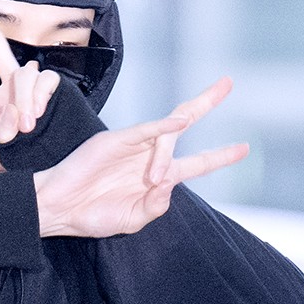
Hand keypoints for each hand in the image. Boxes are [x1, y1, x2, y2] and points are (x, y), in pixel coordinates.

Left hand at [0, 0, 59, 142]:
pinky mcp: (52, 84)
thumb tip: (14, 119)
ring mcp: (30, 82)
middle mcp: (9, 85)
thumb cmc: (36, 148)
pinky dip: (40, 97)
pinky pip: (44, 81)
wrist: (64, 152)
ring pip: (23, 76)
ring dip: (24, 101)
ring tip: (28, 125)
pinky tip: (42, 112)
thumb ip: (7, 127)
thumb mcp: (12, 142)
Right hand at [34, 77, 248, 237]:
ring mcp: (132, 146)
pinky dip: (162, 126)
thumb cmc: (92, 216)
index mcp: (158, 179)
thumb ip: (155, 207)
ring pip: (164, 137)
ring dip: (164, 158)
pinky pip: (144, 130)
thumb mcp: (132, 220)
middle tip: (228, 83)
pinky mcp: (115, 141)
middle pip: (184, 124)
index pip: (196, 163)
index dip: (220, 156)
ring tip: (150, 181)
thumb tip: (168, 184)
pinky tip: (179, 125)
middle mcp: (149, 157)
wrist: (59, 209)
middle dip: (206, 101)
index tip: (244, 148)